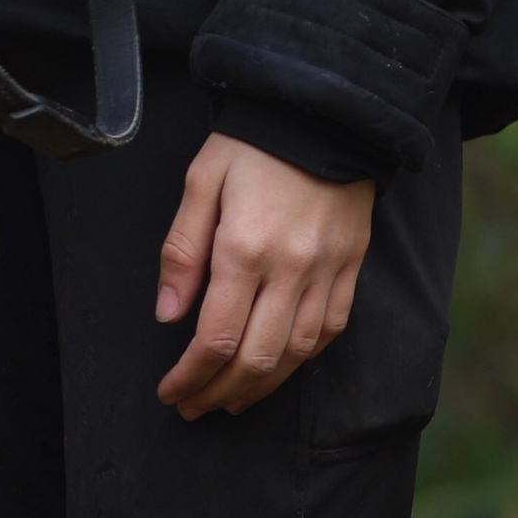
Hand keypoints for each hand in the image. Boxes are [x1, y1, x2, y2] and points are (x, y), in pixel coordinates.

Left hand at [153, 134, 374, 419]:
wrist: (321, 110)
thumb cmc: (252, 143)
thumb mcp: (200, 180)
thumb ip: (182, 249)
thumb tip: (167, 316)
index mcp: (244, 247)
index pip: (215, 338)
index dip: (189, 376)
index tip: (171, 391)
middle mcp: (289, 269)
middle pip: (255, 359)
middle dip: (218, 394)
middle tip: (193, 407)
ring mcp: (326, 272)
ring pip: (295, 356)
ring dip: (260, 388)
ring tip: (230, 400)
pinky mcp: (350, 268)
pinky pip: (329, 331)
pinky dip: (301, 360)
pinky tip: (279, 368)